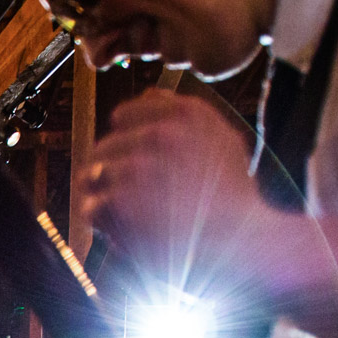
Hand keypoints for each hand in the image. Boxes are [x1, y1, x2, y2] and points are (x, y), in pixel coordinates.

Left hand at [77, 91, 278, 282]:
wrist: (245, 243)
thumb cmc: (234, 198)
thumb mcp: (222, 141)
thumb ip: (185, 115)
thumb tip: (148, 94)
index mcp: (186, 113)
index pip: (123, 115)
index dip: (124, 143)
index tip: (138, 164)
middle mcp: (162, 133)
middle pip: (103, 147)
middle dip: (110, 173)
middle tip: (134, 199)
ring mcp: (139, 165)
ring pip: (93, 177)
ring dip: (107, 199)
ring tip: (133, 217)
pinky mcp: (123, 200)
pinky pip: (92, 207)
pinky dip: (104, 224)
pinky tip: (129, 232)